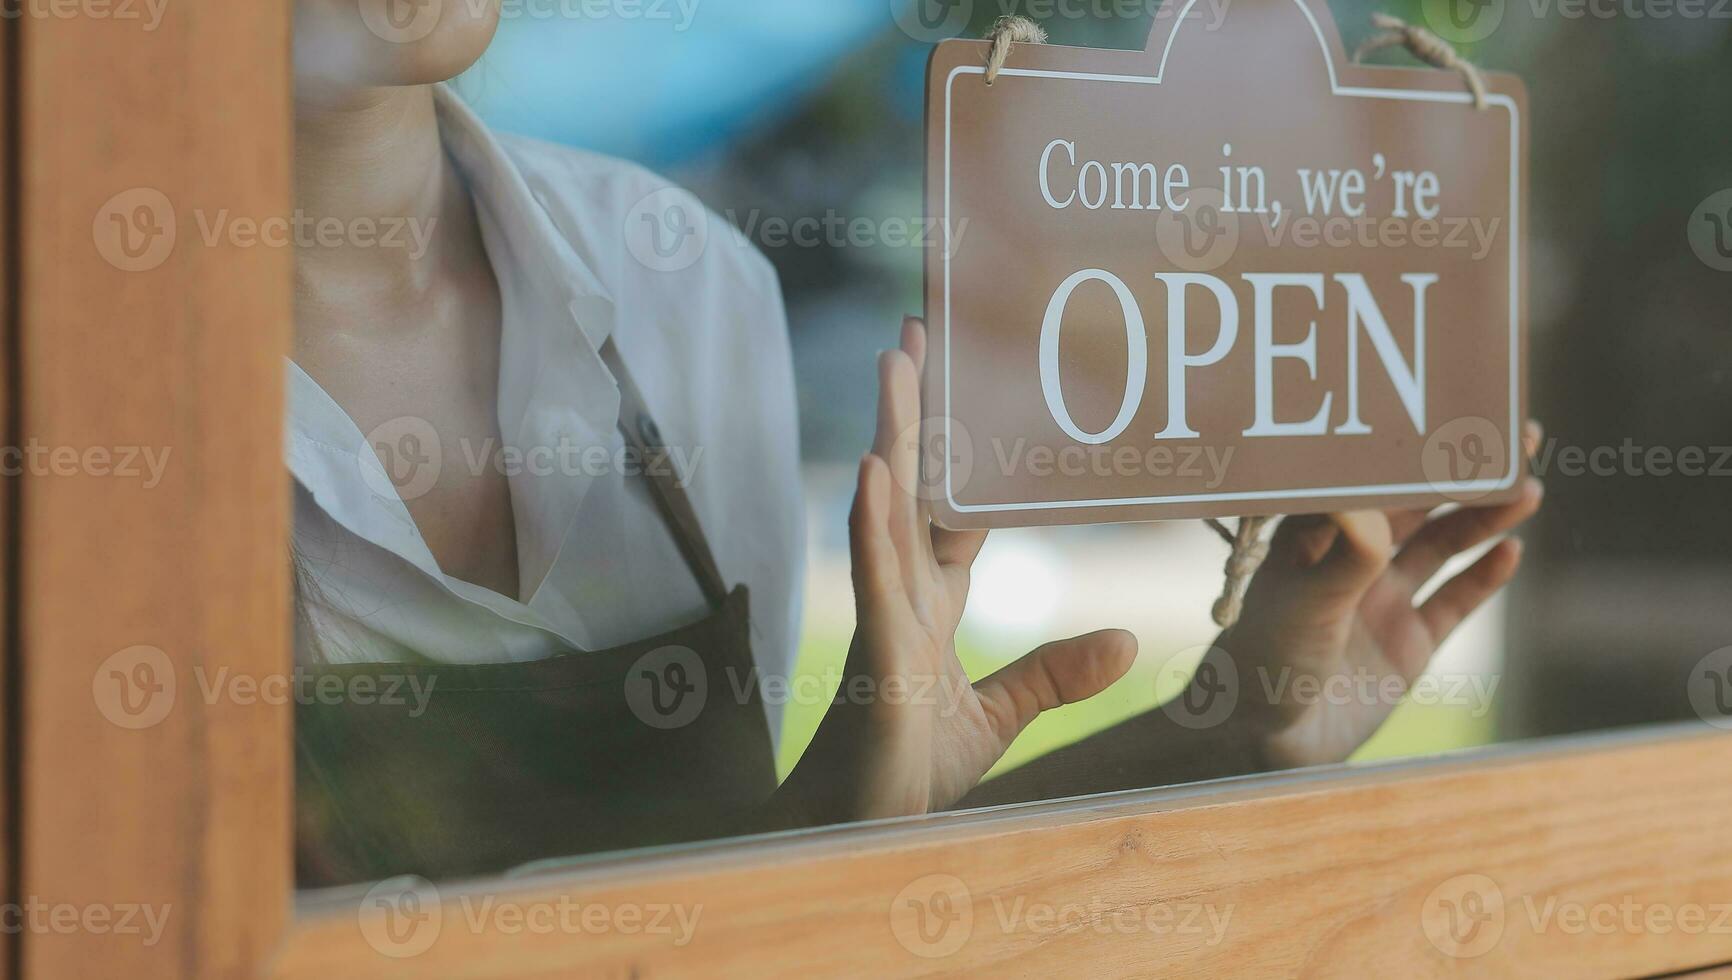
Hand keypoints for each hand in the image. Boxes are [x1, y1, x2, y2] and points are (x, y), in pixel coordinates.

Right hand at [777, 317, 1136, 821]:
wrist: (861, 838)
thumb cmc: (908, 773)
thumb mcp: (999, 717)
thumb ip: (1055, 674)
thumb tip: (1128, 640)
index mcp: (930, 603)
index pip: (951, 505)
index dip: (958, 445)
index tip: (962, 380)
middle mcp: (901, 594)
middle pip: (912, 483)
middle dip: (916, 407)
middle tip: (920, 329)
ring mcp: (881, 617)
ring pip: (887, 509)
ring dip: (892, 434)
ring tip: (896, 361)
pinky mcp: (873, 656)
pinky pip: (871, 577)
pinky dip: (871, 524)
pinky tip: (870, 469)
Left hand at [1209, 424, 1544, 768]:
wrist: (1265, 744)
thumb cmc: (1263, 663)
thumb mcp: (1306, 603)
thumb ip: (1347, 557)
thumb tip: (1373, 503)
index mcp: (1314, 535)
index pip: (1373, 477)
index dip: (1417, 447)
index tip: (1458, 414)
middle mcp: (1350, 559)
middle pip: (1418, 504)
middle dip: (1464, 474)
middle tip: (1516, 440)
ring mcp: (1380, 600)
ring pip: (1443, 547)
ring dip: (1483, 520)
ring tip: (1529, 491)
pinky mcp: (1406, 645)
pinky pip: (1453, 601)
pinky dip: (1483, 577)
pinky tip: (1511, 552)